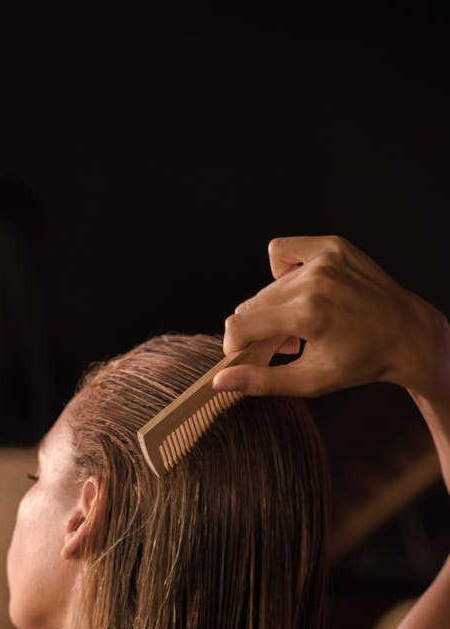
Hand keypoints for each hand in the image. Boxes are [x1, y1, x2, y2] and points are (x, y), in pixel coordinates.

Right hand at [212, 235, 449, 401]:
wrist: (408, 335)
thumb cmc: (361, 363)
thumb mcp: (311, 381)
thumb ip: (261, 381)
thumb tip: (219, 382)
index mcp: (308, 315)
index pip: (239, 324)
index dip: (234, 344)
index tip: (245, 355)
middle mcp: (314, 281)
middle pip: (251, 305)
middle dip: (258, 328)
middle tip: (284, 343)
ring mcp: (324, 259)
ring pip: (267, 286)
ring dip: (274, 306)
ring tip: (301, 322)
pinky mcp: (332, 246)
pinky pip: (283, 251)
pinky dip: (283, 271)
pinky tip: (302, 288)